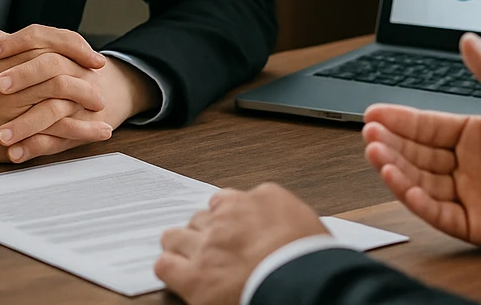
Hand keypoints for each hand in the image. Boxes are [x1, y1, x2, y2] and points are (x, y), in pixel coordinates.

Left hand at [0, 26, 159, 162]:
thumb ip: (13, 48)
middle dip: (24, 75)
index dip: (14, 42)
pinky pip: (59, 139)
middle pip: (51, 66)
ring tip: (1, 136)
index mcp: (60, 50)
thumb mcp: (42, 56)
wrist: (105, 96)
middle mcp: (73, 72)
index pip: (38, 36)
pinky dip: (35, 147)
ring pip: (54, 109)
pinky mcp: (77, 130)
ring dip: (27, 123)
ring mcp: (77, 102)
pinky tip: (15, 155)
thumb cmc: (61, 76)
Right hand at [0, 46, 107, 162]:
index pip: (54, 46)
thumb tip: (46, 38)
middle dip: (85, 87)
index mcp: (9, 57)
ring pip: (57, 108)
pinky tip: (88, 138)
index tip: (98, 63)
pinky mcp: (6, 135)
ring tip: (105, 123)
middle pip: (59, 77)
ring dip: (85, 116)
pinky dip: (71, 136)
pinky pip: (45, 136)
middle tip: (101, 96)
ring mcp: (8, 110)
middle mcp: (11, 82)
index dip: (80, 53)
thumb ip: (16, 46)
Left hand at [155, 184, 328, 304]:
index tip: (230, 228)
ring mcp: (208, 245)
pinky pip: (165, 265)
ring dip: (181, 246)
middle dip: (205, 232)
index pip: (229, 200)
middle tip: (214, 249)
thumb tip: (280, 229)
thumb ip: (284, 216)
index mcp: (261, 198)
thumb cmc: (314, 258)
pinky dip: (169, 268)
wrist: (303, 282)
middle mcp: (229, 216)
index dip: (226, 217)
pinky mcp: (194, 277)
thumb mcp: (309, 223)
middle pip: (202, 217)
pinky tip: (177, 275)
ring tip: (188, 258)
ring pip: (176, 236)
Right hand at [362, 33, 480, 252]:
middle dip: (391, 143)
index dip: (401, 120)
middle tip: (369, 133)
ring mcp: (473, 195)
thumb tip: (469, 41)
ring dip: (395, 168)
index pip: (429, 126)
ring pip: (422, 182)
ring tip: (376, 153)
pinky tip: (401, 182)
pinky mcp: (479, 224)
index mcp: (479, 135)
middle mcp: (471, 165)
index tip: (375, 113)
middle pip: (418, 154)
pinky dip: (416, 200)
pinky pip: (439, 213)